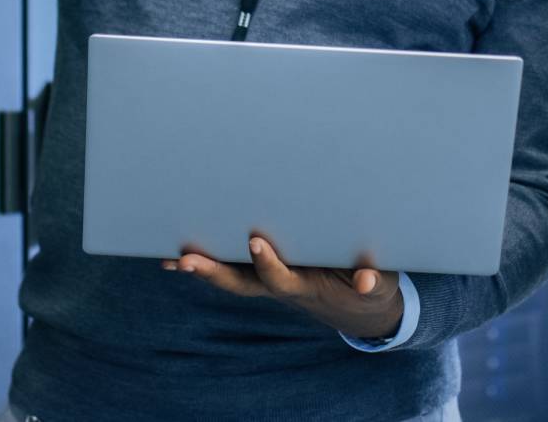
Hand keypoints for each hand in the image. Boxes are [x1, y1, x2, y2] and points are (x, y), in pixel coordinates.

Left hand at [162, 236, 403, 340]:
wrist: (360, 305)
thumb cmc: (368, 286)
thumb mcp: (377, 284)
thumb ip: (372, 280)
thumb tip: (364, 280)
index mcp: (305, 286)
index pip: (281, 278)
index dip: (268, 264)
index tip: (255, 242)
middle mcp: (280, 284)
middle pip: (241, 283)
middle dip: (214, 273)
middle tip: (186, 261)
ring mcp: (270, 279)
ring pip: (231, 275)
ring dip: (202, 268)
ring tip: (171, 259)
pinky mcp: (265, 269)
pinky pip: (231, 266)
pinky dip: (205, 263)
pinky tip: (176, 257)